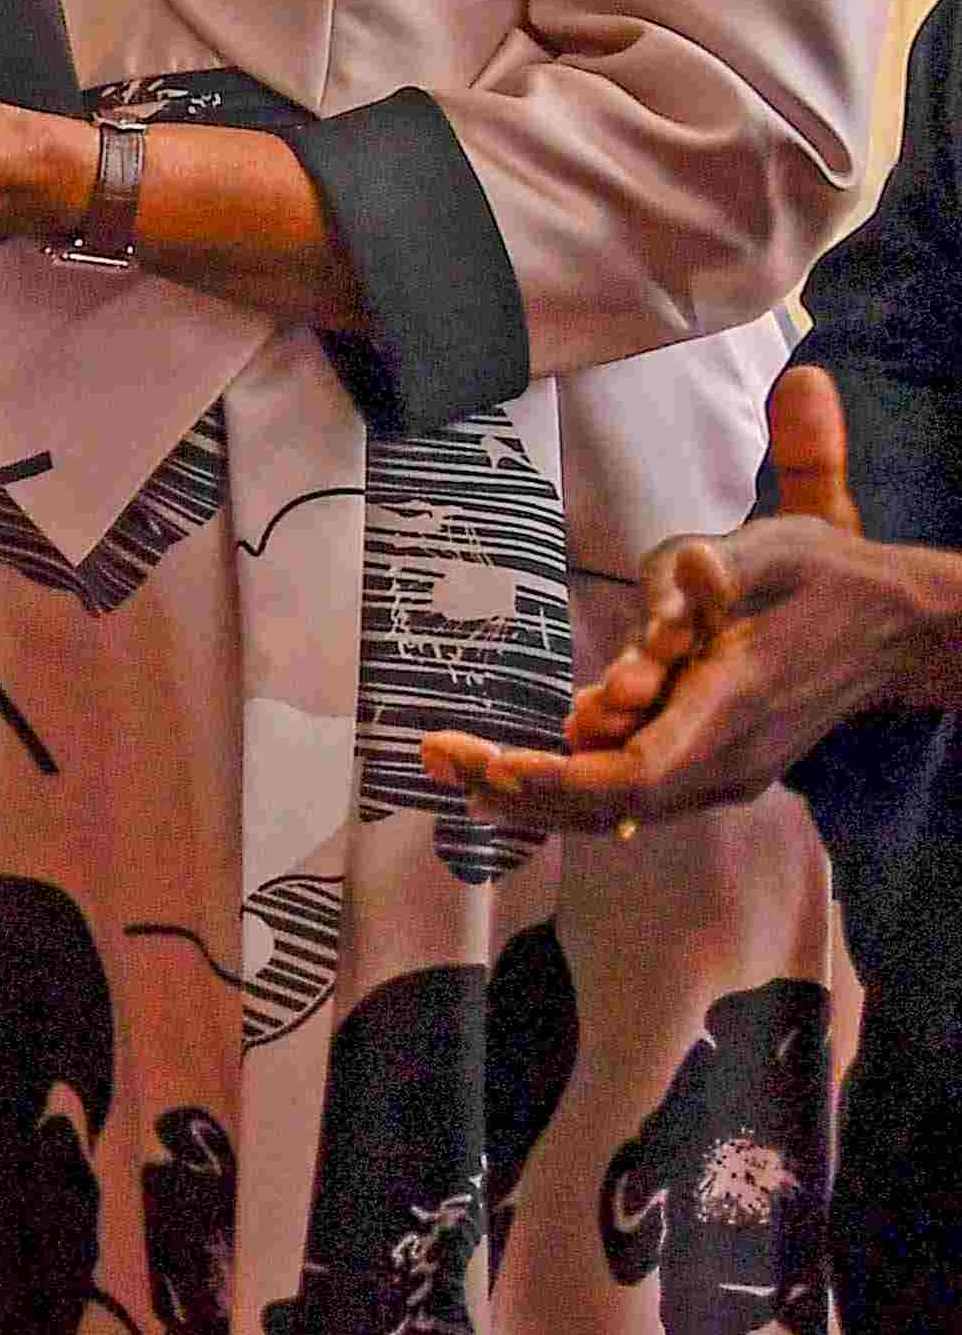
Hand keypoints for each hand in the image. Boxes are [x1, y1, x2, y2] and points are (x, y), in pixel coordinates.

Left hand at [427, 368, 961, 830]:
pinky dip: (568, 789)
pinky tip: (501, 781)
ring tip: (447, 765)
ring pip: (615, 806)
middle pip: (607, 798)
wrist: (899, 631)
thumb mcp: (789, 536)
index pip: (639, 768)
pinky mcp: (714, 765)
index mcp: (732, 701)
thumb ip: (741, 541)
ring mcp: (721, 769)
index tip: (495, 760)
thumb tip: (714, 528)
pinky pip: (633, 795)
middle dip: (519, 785)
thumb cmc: (831, 576)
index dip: (562, 774)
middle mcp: (723, 754)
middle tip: (436, 756)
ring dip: (531, 792)